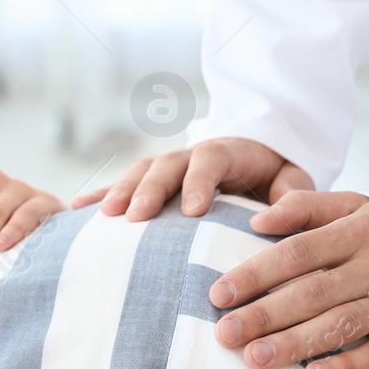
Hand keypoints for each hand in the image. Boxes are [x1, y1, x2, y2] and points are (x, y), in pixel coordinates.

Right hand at [71, 137, 312, 219]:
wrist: (256, 158)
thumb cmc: (276, 176)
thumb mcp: (292, 178)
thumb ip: (291, 191)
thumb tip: (278, 214)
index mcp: (226, 152)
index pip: (210, 161)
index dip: (200, 183)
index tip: (194, 211)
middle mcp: (189, 155)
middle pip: (165, 166)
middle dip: (149, 190)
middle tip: (136, 216)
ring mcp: (165, 167)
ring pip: (138, 173)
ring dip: (119, 192)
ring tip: (104, 216)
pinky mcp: (148, 182)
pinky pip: (119, 186)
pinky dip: (97, 196)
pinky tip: (75, 211)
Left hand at [212, 190, 368, 368]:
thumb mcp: (359, 204)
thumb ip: (308, 207)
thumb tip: (258, 221)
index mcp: (360, 230)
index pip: (297, 253)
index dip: (256, 274)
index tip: (219, 295)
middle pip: (313, 293)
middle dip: (264, 316)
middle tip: (224, 335)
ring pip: (341, 325)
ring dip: (295, 344)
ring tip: (254, 358)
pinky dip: (349, 367)